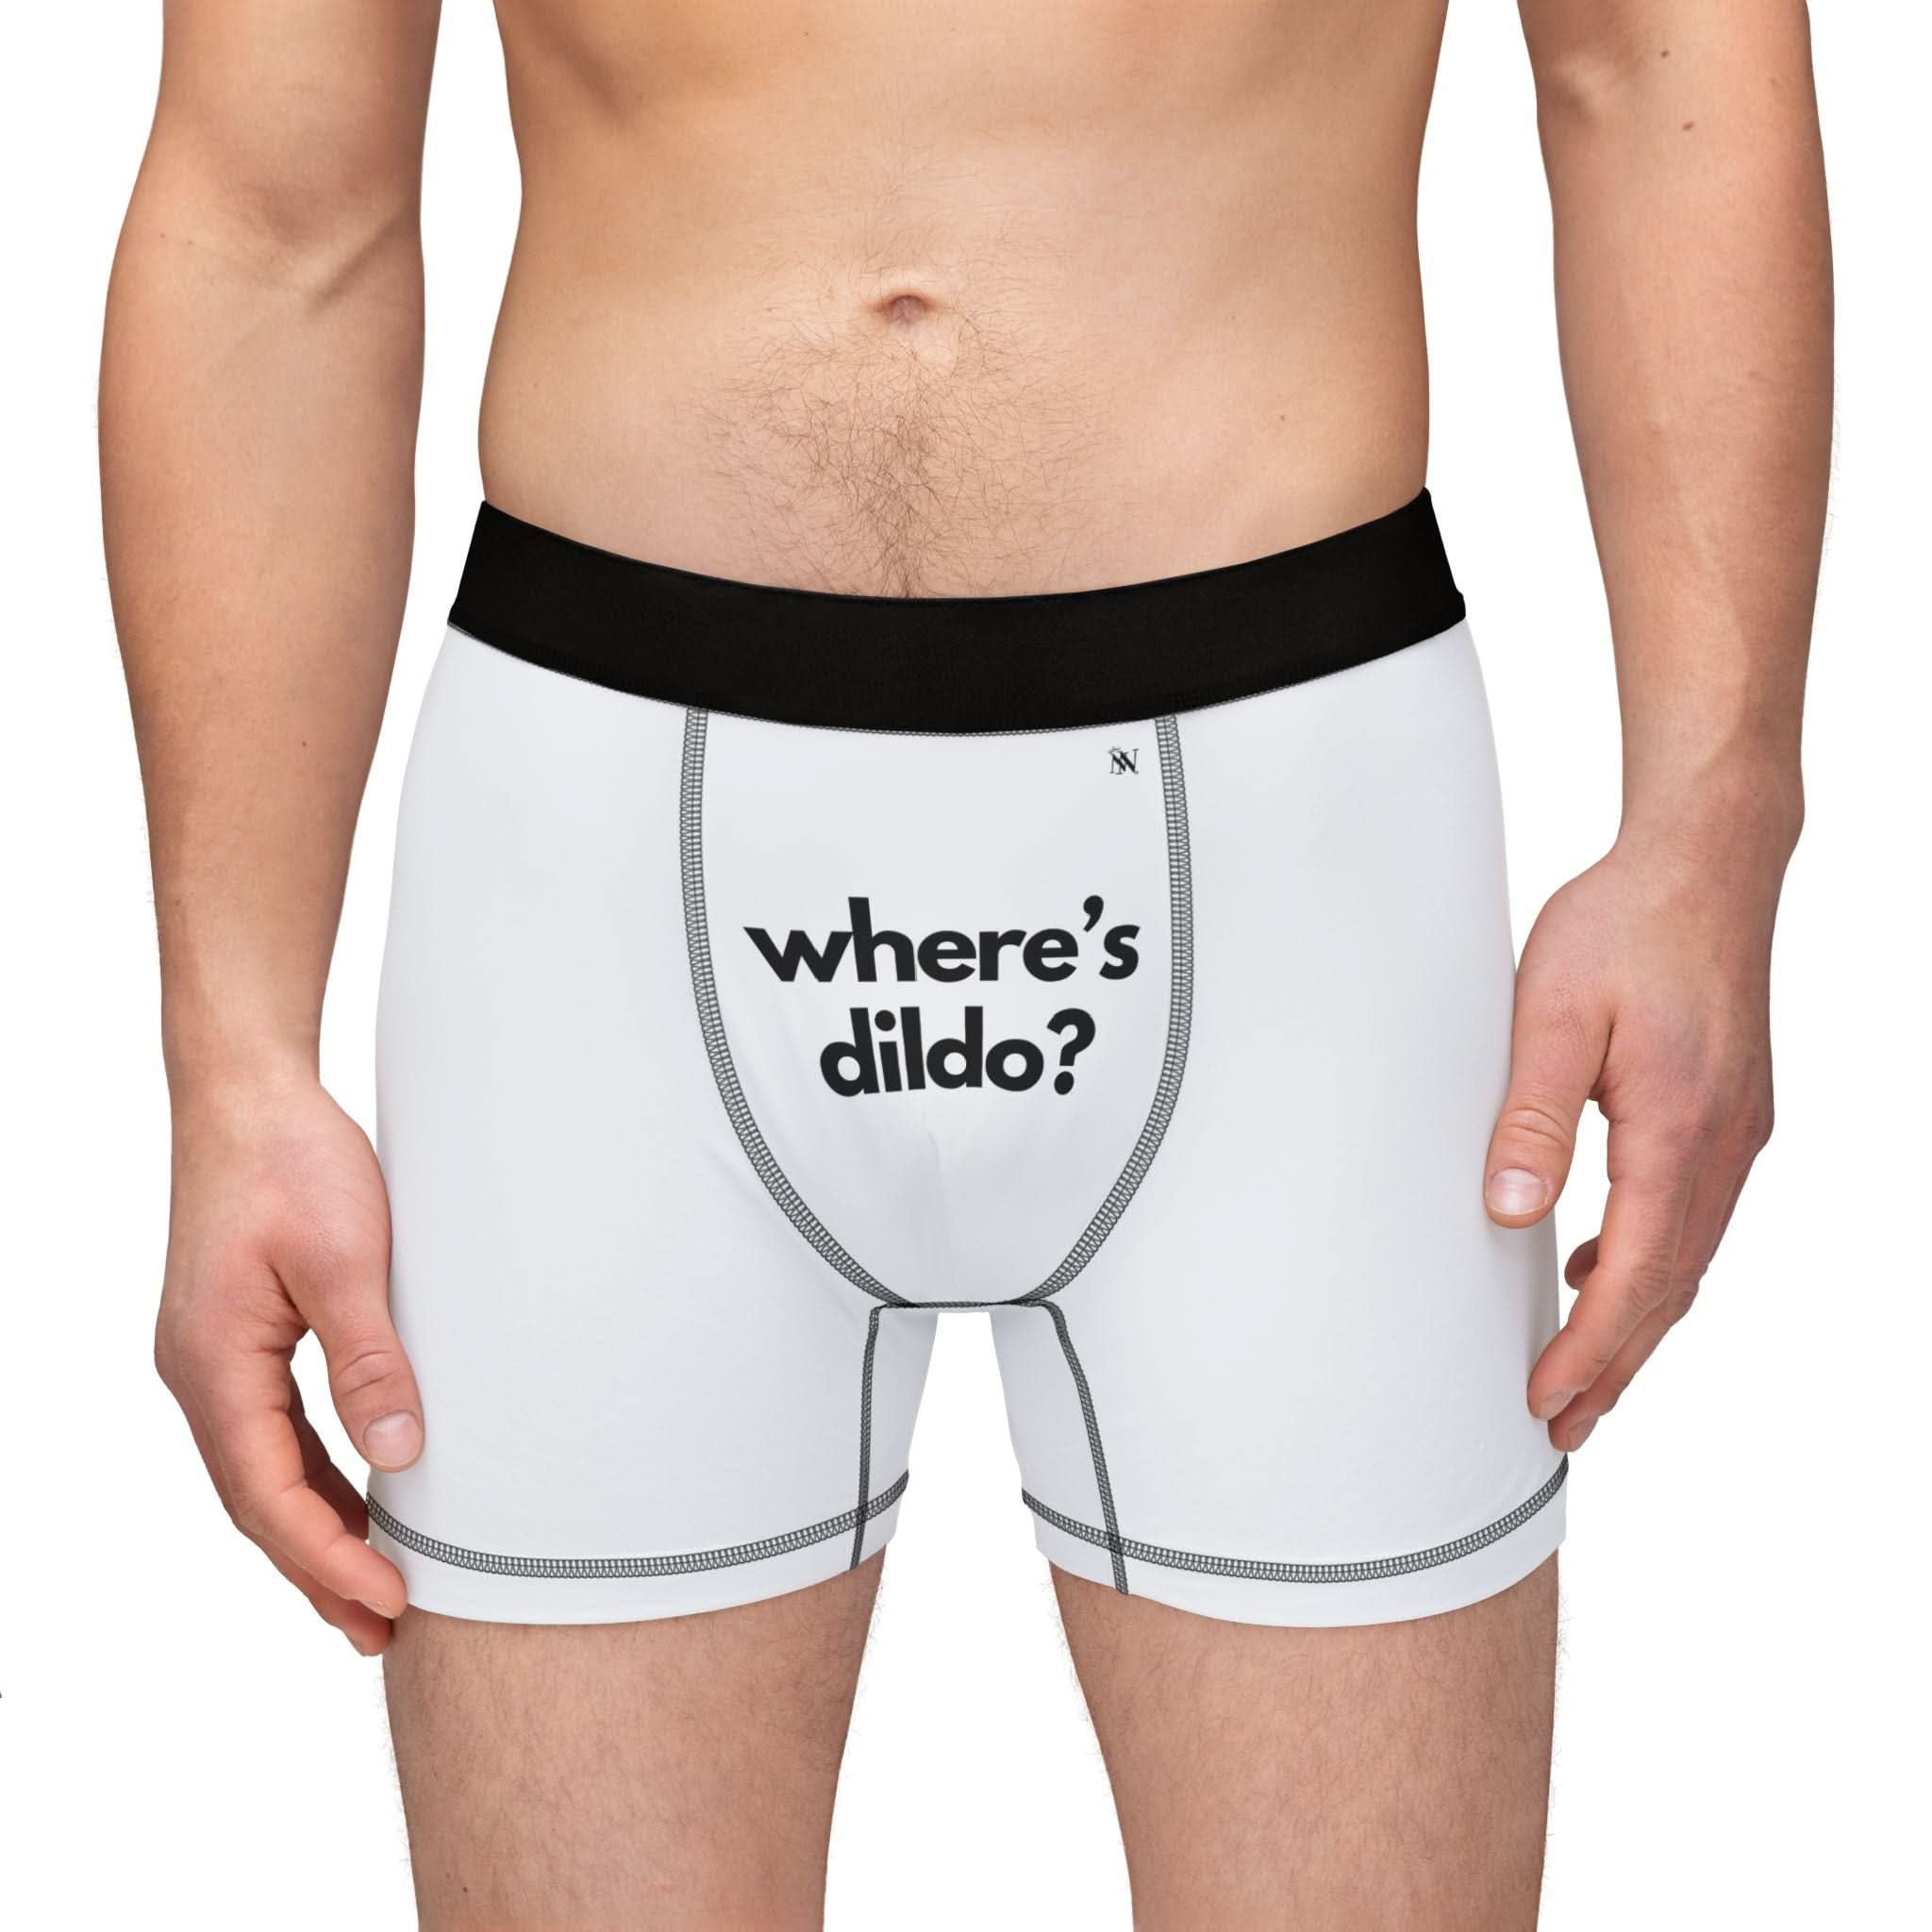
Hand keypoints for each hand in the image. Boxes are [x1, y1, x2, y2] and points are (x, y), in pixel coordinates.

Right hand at [154, 1072, 421, 1653]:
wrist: (248, 1094)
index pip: (270, 1495)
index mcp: (216, 1365)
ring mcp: (216, 1359)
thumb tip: (401, 1457)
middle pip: (259, 1501)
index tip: (388, 1602)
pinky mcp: (239, 1339)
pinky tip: (355, 1500)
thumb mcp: (344, 1258)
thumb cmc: (290, 1161)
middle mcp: (202, 1374)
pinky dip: (313, 1479)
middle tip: (383, 1629)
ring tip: (373, 1591)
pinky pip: (272, 1433)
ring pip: (264, 1473)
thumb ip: (370, 1360)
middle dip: (319, 1569)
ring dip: (316, 1531)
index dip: (329, 1557)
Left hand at [1484, 831, 1782, 1451]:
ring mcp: (1737, 1130)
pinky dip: (1653, 1263)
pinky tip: (1604, 1267)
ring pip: (1688, 1258)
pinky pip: (1693, 1216)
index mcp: (1681, 1128)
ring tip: (1584, 1375)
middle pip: (1672, 1288)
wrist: (1707, 862)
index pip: (1637, 1275)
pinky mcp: (1728, 1112)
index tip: (1547, 1400)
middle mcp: (1724, 1143)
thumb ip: (1532, 1116)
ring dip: (1636, 1322)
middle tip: (1563, 1425)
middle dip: (1615, 1364)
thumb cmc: (1627, 923)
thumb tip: (1510, 1211)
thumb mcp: (1552, 1013)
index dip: (1591, 1349)